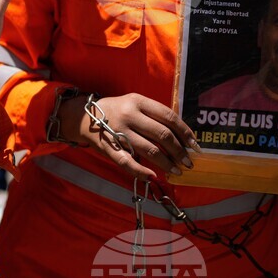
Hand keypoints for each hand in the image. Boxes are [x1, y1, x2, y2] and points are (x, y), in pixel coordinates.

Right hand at [59, 92, 199, 180]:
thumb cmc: (116, 111)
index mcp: (138, 101)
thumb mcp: (134, 103)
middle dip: (179, 151)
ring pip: (149, 150)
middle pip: (162, 134)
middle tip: (187, 162)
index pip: (169, 117)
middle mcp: (128, 115)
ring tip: (176, 170)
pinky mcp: (108, 146)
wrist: (82, 116)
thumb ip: (154, 115)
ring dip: (166, 163)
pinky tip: (153, 176)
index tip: (195, 145)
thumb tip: (182, 136)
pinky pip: (127, 162)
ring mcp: (117, 131)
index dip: (185, 132)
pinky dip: (141, 171)